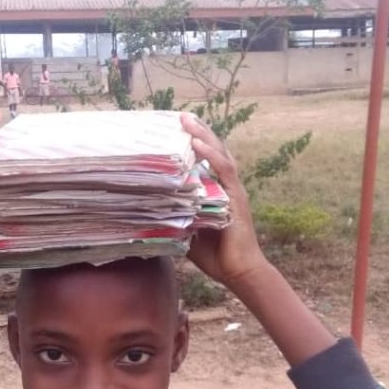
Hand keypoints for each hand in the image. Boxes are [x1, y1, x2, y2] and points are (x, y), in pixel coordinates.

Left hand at [181, 113, 267, 288]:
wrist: (238, 272)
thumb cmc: (215, 256)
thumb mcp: (188, 233)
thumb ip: (175, 219)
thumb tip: (150, 214)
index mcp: (217, 192)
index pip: (206, 161)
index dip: (195, 144)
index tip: (177, 130)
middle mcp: (226, 187)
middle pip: (214, 151)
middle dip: (198, 132)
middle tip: (181, 116)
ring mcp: (233, 190)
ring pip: (219, 154)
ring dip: (203, 135)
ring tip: (188, 121)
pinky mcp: (236, 197)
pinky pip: (224, 170)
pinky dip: (211, 154)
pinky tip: (197, 142)